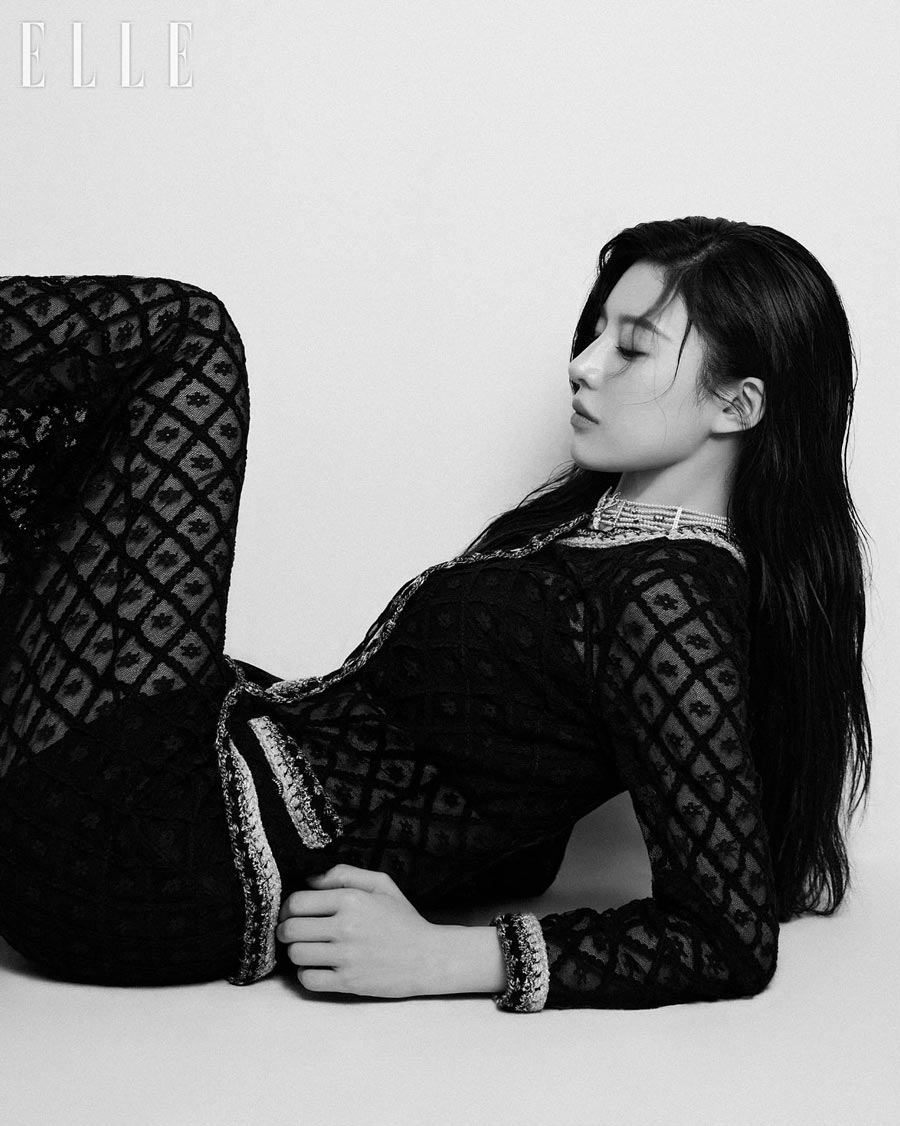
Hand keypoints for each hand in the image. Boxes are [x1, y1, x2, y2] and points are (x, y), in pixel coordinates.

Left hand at [275, 863, 440, 997]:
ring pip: (296, 954)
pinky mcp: (349, 982)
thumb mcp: (380, 884)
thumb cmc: (402, 918)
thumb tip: (309, 879)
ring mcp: (347, 957)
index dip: (288, 908)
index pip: (297, 902)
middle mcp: (346, 927)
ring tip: (307, 948)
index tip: (292, 913)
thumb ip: (344, 874)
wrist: (428, 956)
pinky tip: (318, 967)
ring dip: (296, 951)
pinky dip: (306, 974)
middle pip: (291, 929)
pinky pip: (308, 979)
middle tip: (293, 931)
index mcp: (351, 899)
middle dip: (285, 930)